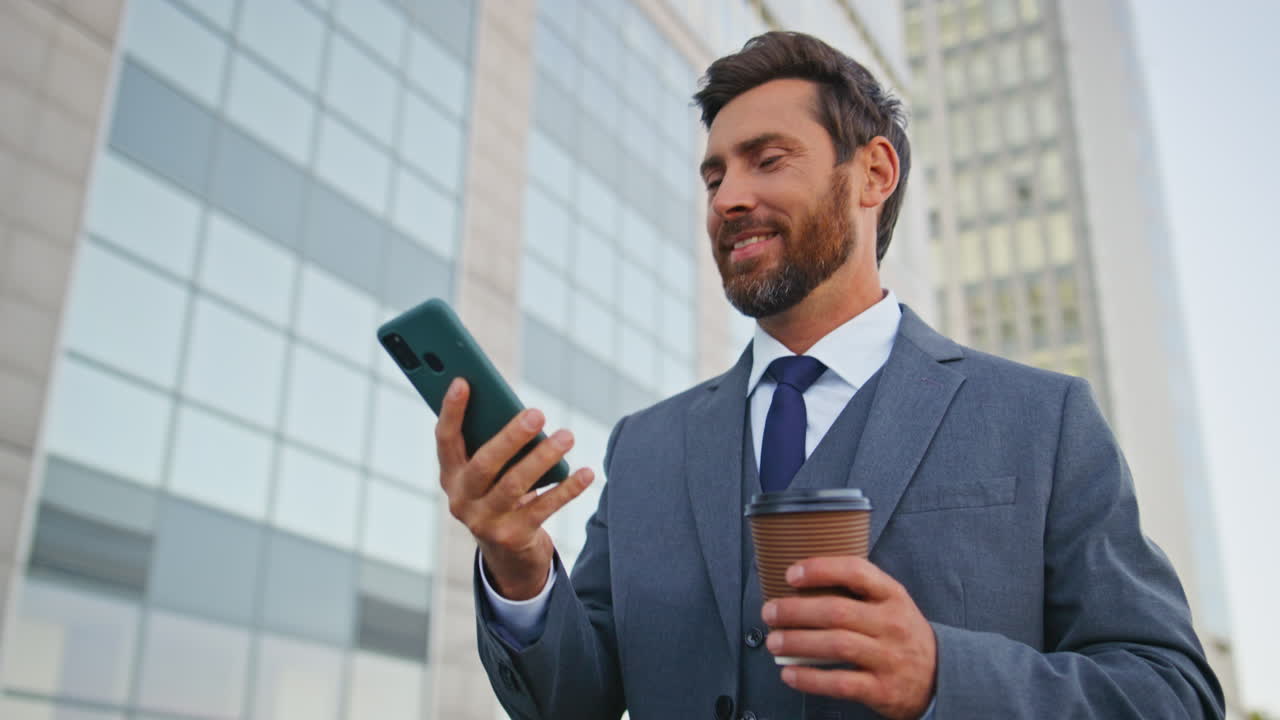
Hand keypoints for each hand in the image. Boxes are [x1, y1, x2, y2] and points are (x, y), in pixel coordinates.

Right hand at [436, 378, 594, 599]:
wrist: (507, 551)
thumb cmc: (500, 491)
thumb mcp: (490, 470)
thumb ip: (494, 442)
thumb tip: (524, 414)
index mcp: (450, 475)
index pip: (445, 439)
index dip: (451, 411)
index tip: (463, 381)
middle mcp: (461, 499)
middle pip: (484, 464)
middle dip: (510, 437)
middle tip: (537, 413)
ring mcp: (485, 522)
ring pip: (515, 486)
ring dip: (543, 458)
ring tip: (567, 436)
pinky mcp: (513, 537)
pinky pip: (544, 508)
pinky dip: (567, 489)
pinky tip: (586, 472)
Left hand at [761, 556, 936, 719]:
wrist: (940, 676)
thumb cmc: (901, 634)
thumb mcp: (891, 603)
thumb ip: (856, 592)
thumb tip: (799, 586)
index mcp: (892, 595)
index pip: (856, 572)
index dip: (820, 569)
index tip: (791, 574)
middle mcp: (891, 624)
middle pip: (837, 611)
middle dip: (796, 611)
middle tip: (770, 612)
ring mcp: (888, 657)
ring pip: (837, 645)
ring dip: (798, 643)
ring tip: (774, 642)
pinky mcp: (882, 689)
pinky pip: (841, 682)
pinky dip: (810, 679)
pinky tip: (790, 674)